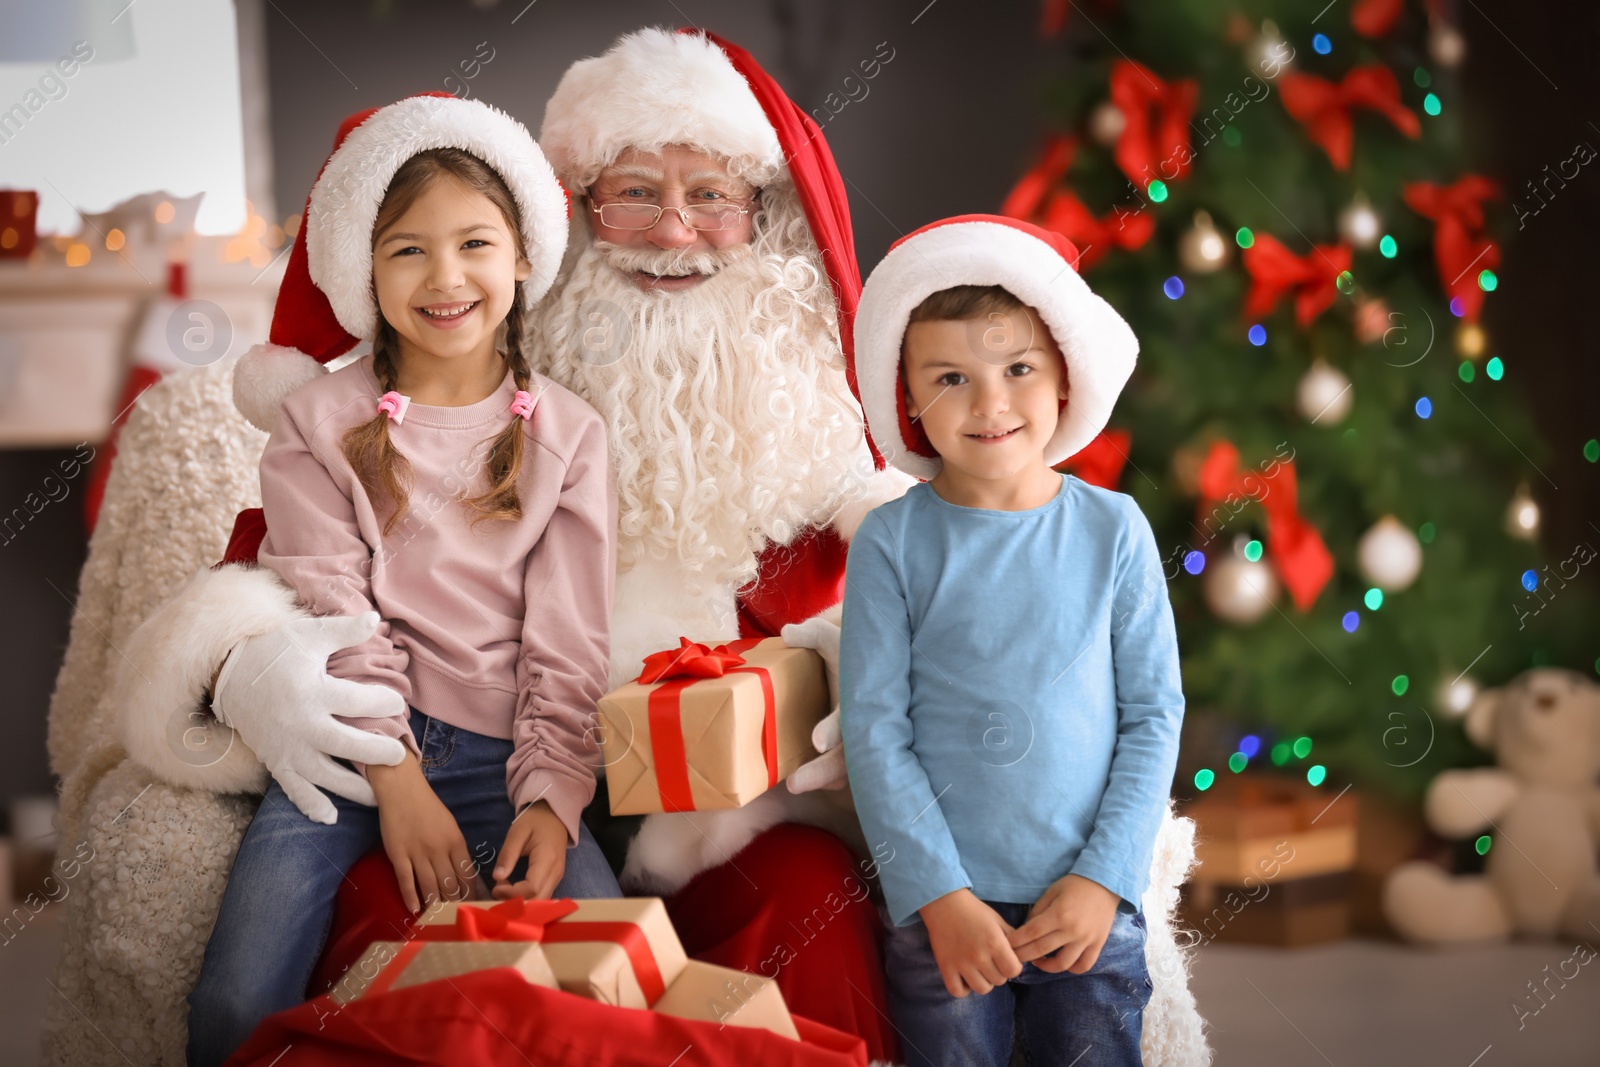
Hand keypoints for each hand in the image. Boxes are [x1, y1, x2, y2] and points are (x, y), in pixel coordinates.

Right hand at [212, 611, 408, 823]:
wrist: (228, 672)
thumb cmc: (274, 652)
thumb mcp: (308, 636)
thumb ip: (343, 632)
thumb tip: (375, 618)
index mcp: (312, 691)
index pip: (356, 703)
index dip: (382, 705)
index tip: (398, 706)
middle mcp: (301, 724)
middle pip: (346, 745)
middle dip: (376, 752)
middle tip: (400, 757)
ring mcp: (287, 747)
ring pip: (325, 775)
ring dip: (353, 788)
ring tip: (380, 795)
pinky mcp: (276, 760)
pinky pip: (294, 789)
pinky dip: (311, 805)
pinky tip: (331, 818)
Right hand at [370, 753, 473, 913]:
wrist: (403, 791)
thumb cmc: (428, 808)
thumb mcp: (450, 826)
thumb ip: (456, 849)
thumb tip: (463, 874)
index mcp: (456, 842)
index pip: (467, 875)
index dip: (470, 894)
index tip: (472, 908)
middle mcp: (439, 849)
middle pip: (450, 884)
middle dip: (454, 904)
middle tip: (456, 921)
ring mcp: (418, 852)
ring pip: (430, 885)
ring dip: (434, 905)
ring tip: (437, 919)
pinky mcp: (398, 854)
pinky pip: (406, 880)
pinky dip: (411, 896)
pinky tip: (414, 909)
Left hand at [490, 801, 568, 899]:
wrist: (554, 815)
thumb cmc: (534, 821)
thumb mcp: (517, 833)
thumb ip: (508, 854)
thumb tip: (497, 877)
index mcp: (547, 859)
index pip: (532, 888)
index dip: (512, 893)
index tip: (496, 886)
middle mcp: (556, 873)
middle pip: (538, 900)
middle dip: (515, 902)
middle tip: (498, 890)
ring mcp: (557, 877)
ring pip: (541, 901)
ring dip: (521, 902)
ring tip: (504, 889)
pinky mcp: (555, 879)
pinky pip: (542, 896)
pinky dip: (527, 898)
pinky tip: (513, 890)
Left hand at [782, 609, 848, 793]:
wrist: (872, 667)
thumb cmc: (848, 654)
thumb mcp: (833, 638)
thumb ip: (812, 634)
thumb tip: (787, 633)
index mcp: (861, 698)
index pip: (849, 716)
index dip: (833, 729)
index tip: (817, 742)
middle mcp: (865, 723)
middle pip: (848, 754)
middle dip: (823, 771)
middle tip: (795, 784)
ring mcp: (863, 740)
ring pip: (848, 768)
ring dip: (823, 779)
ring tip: (795, 785)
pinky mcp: (855, 750)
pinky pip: (845, 772)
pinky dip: (829, 779)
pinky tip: (806, 783)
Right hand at [918, 888, 1022, 996]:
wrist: (943, 903)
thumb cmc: (973, 910)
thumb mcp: (997, 920)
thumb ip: (1012, 937)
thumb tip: (1024, 953)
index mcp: (995, 942)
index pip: (1014, 971)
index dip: (1013, 967)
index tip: (1007, 960)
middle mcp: (979, 956)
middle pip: (999, 981)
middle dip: (999, 972)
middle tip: (991, 962)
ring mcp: (961, 963)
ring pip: (982, 989)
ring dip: (984, 982)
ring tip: (979, 970)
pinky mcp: (945, 967)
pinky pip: (958, 991)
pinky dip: (964, 989)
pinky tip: (965, 978)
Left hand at [1008, 874, 1120, 973]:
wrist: (1106, 883)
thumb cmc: (1075, 885)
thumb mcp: (1052, 892)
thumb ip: (1038, 911)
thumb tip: (1026, 929)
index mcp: (1059, 914)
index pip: (1031, 933)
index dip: (1016, 941)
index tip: (1005, 945)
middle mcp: (1072, 930)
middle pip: (1041, 950)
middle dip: (1023, 956)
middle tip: (1013, 958)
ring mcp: (1086, 940)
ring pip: (1062, 964)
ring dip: (1045, 966)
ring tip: (1037, 961)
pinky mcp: (1098, 945)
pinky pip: (1083, 965)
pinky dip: (1071, 968)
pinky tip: (1061, 963)